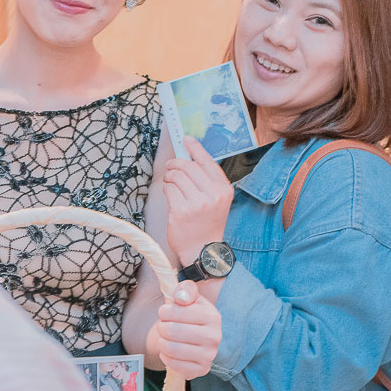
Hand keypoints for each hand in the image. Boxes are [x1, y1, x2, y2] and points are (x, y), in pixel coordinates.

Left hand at [152, 281, 220, 378]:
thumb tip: (180, 298)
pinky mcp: (202, 370)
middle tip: (162, 326)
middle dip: (161, 327)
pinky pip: (174, 365)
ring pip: (171, 349)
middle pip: (171, 331)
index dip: (164, 311)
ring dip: (161, 342)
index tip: (164, 312)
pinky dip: (166, 357)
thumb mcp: (190, 296)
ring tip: (164, 338)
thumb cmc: (190, 314)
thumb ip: (185, 289)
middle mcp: (214, 337)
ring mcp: (209, 355)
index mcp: (212, 316)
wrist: (198, 336)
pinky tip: (169, 351)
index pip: (176, 312)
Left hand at [163, 136, 233, 263]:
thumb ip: (207, 180)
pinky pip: (169, 189)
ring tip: (170, 182)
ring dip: (169, 176)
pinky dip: (167, 189)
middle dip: (175, 163)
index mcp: (224, 189)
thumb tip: (189, 157)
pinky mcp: (181, 212)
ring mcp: (197, 204)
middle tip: (171, 166)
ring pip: (176, 176)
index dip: (195, 148)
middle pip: (188, 166)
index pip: (208, 161)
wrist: (203, 251)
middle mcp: (213, 195)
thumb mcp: (217, 200)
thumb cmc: (208, 222)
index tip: (186, 139)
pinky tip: (171, 196)